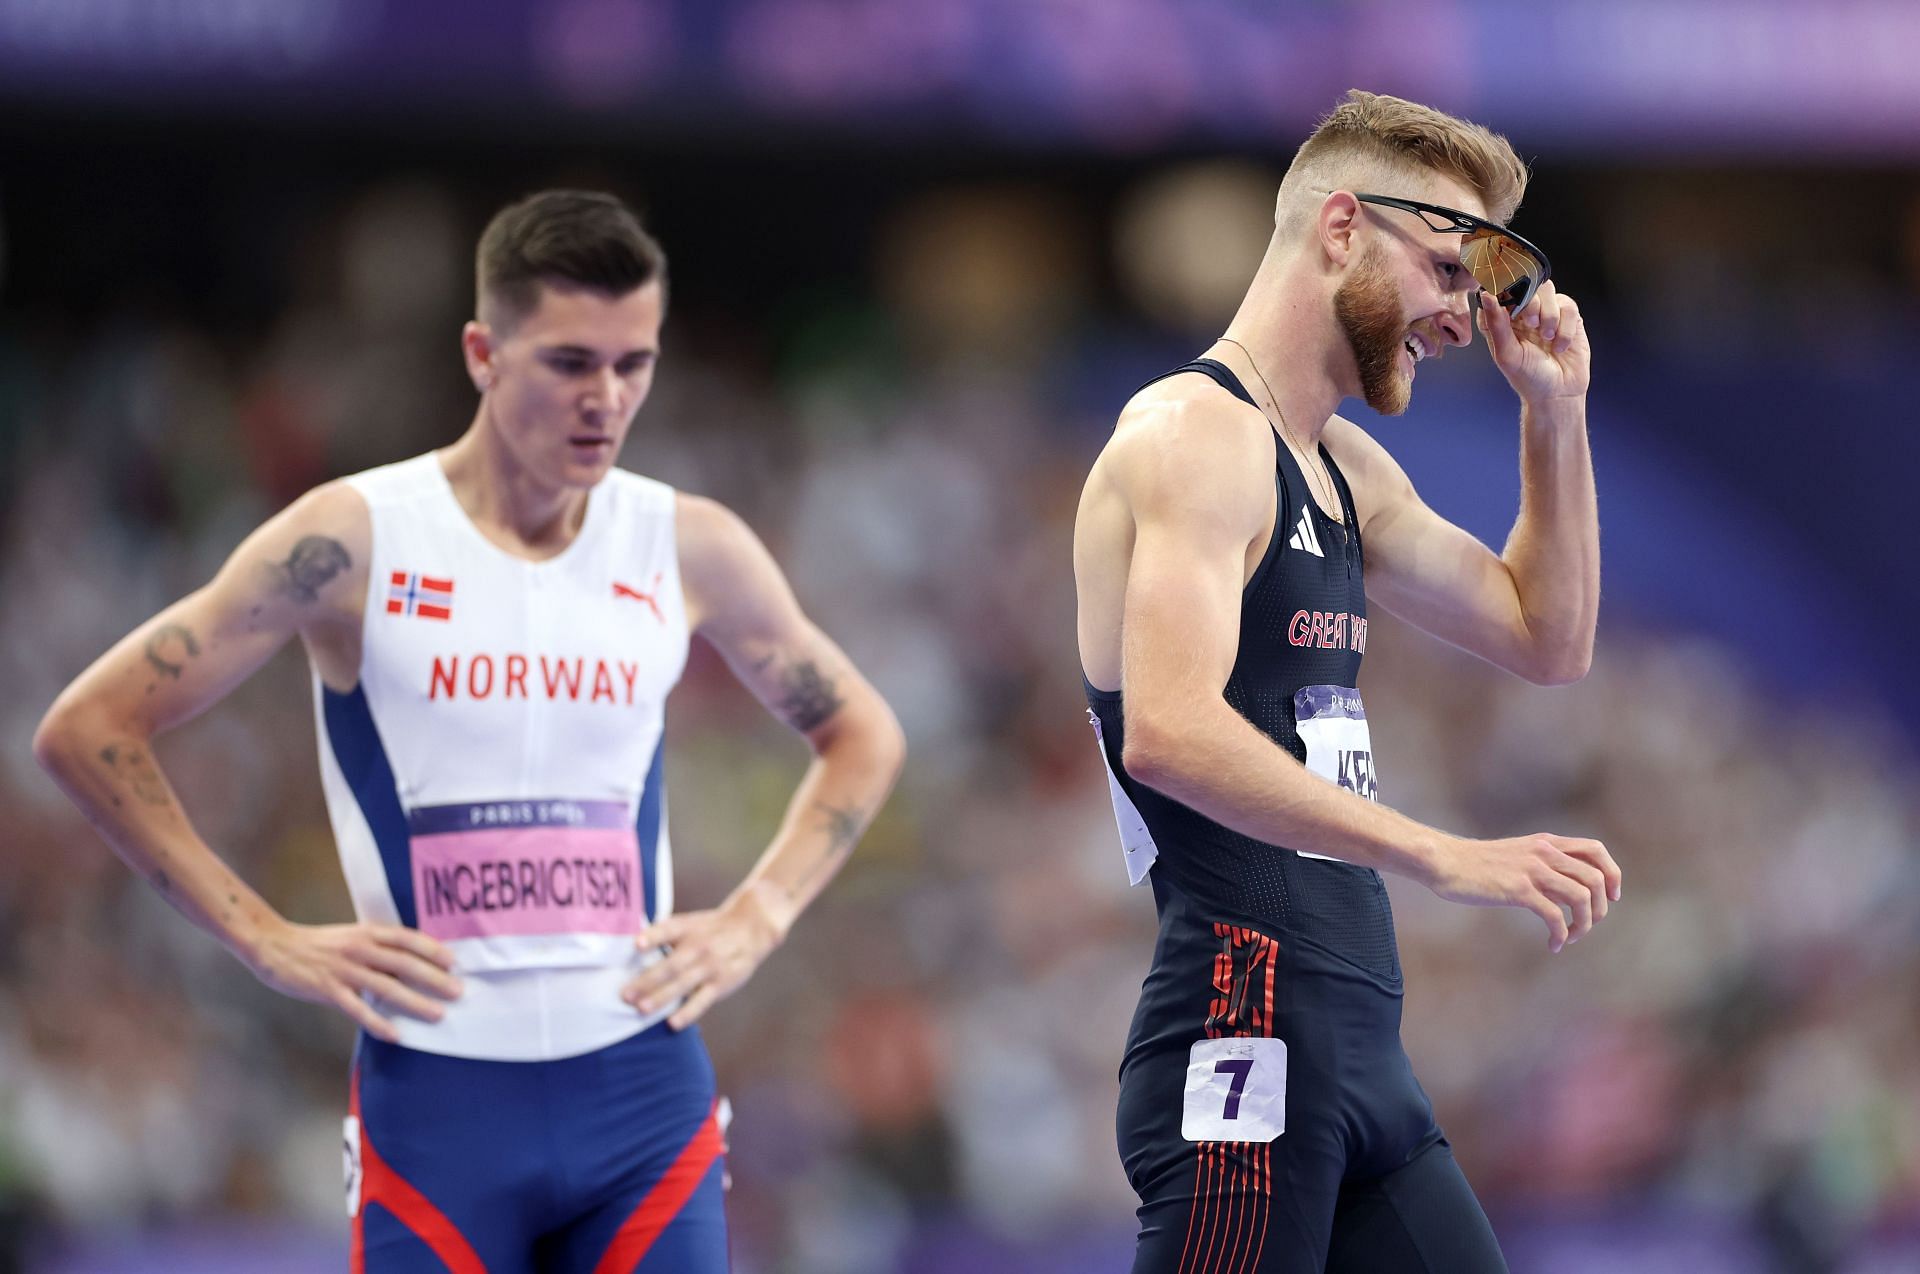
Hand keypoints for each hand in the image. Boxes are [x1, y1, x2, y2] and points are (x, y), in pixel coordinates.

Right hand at [242, 919, 461, 1041]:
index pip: (406, 939)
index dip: (432, 949)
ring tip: (438, 1014)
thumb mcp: (351, 936)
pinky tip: (396, 1034)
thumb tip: (408, 963)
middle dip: (433, 978)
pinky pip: (358, 1009)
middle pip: (404, 964)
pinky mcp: (327, 989)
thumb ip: (376, 947)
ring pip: (386, 987)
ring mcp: (344, 969)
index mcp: (367, 932)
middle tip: (458, 991)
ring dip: (415, 1002)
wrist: (274, 945)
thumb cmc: (318, 944)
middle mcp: (360, 948)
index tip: (454, 962)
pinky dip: (378, 1022)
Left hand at [624, 885, 789, 1030]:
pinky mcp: (721, 983)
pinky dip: (688, 1012)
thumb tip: (629, 949)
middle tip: (624, 995)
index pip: (668, 930)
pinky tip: (673, 1023)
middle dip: (646, 980)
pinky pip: (702, 1000)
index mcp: (687, 928)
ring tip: (641, 1009)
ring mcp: (710, 966)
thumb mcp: (690, 922)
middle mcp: (698, 947)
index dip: (653, 937)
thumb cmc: (710, 928)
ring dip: (661, 997)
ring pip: (683, 984)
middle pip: (671, 965)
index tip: (636, 945)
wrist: (751, 928)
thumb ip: (664, 934)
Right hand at [1425, 832, 1620, 952]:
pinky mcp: (1519, 890)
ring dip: (1584, 924)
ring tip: (1571, 938)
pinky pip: (1555, 916)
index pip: (1596, 850)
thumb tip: (1564, 890)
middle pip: (1596, 878)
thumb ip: (1541, 865)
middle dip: (1600, 908)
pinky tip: (1553, 945)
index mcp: (1546, 842)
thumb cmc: (1476, 865)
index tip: (1610, 897)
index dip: (1612, 874)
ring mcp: (1532, 870)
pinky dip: (1561, 935)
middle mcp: (1544, 852)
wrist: (1445, 862)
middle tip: (1587, 925)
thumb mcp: (1516, 855)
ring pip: (1581, 897)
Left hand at [1478, 282, 1589, 403]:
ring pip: (1548, 289)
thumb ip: (1496, 324)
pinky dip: (1565, 327)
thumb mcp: (1507, 354)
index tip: (1508, 299)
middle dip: (1531, 302)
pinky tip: (1560, 346)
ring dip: (1549, 313)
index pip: (1498, 290)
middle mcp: (1522, 312)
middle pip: (1525, 282)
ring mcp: (1546, 312)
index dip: (1503, 287)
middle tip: (1532, 324)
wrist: (1558, 393)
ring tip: (1547, 337)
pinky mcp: (1568, 317)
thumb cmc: (1528, 377)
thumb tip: (1486, 295)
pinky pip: (1568, 306)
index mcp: (1501, 319)